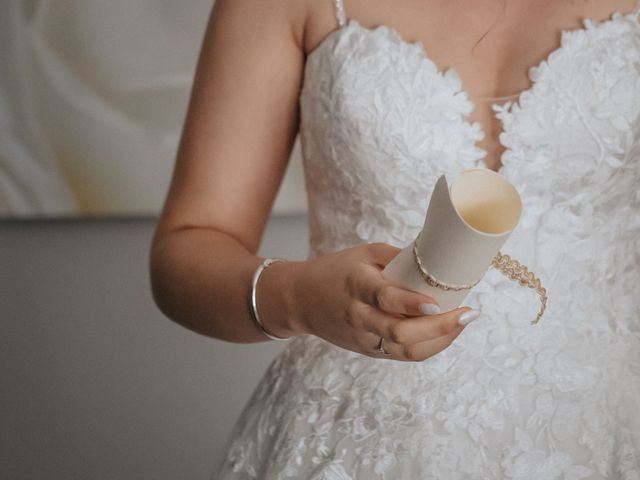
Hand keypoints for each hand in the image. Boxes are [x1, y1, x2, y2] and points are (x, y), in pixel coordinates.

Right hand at [287, 242, 479, 360]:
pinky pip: (402, 355)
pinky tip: (446, 333)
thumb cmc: (334, 271)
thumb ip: (397, 257)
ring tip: (463, 322)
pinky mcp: (367, 350)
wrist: (300, 300)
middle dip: (438, 327)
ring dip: (439, 339)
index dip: (411, 303)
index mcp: (355, 285)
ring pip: (404, 349)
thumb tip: (436, 258)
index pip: (384, 298)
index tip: (436, 303)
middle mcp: (358, 315)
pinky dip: (428, 346)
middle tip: (467, 314)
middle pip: (399, 332)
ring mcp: (362, 337)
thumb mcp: (362, 253)